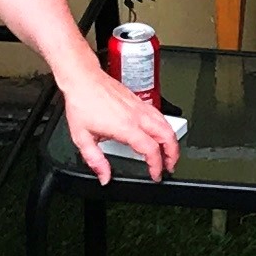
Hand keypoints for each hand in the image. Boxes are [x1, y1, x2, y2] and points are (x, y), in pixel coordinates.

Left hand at [59, 60, 178, 184]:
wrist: (83, 79)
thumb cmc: (82, 102)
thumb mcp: (82, 137)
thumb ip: (95, 160)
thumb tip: (104, 177)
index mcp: (125, 127)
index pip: (151, 149)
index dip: (156, 165)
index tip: (155, 174)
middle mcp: (137, 116)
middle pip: (167, 136)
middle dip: (173, 154)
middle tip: (170, 166)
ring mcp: (140, 107)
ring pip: (167, 125)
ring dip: (171, 141)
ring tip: (168, 153)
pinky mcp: (139, 101)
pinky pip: (160, 116)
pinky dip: (165, 128)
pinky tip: (159, 133)